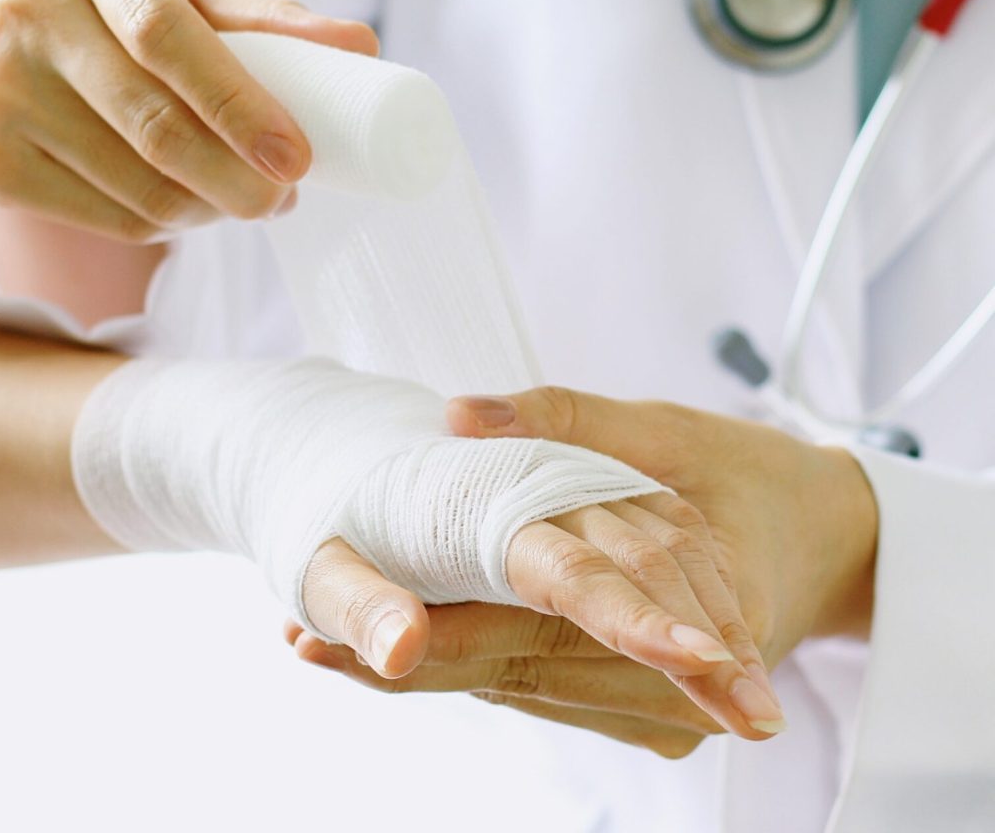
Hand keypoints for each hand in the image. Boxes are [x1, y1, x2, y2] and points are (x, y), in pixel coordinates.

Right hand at [0, 0, 376, 241]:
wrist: (24, 38)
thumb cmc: (133, 9)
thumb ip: (271, 20)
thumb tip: (361, 46)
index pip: (167, 34)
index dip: (240, 106)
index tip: (297, 158)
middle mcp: (33, 6)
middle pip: (157, 126)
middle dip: (240, 181)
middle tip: (285, 197)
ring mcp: (2, 87)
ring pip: (143, 189)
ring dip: (216, 210)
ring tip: (251, 197)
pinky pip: (117, 222)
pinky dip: (175, 226)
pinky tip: (195, 205)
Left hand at [289, 389, 876, 750]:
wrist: (820, 535)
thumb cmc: (743, 472)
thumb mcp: (664, 427)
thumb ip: (560, 419)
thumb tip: (455, 415)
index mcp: (673, 594)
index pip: (531, 628)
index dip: (427, 633)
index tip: (325, 639)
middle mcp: (667, 674)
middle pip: (506, 673)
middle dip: (402, 661)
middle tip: (302, 640)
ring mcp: (657, 704)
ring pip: (516, 689)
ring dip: (430, 668)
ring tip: (327, 646)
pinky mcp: (645, 707)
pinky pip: (544, 688)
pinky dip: (480, 666)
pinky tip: (417, 645)